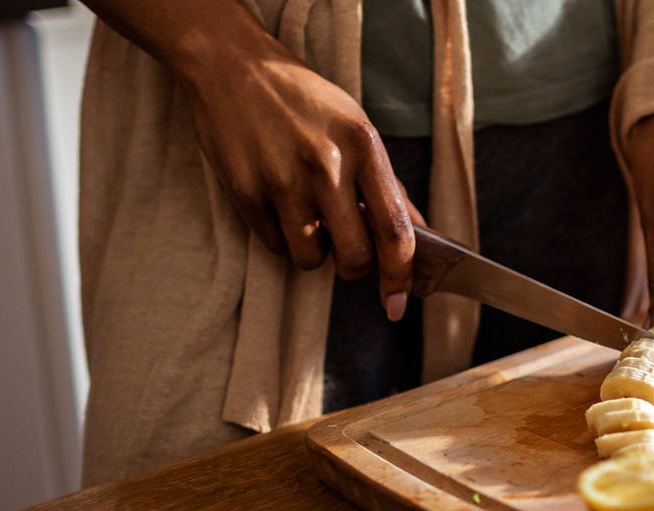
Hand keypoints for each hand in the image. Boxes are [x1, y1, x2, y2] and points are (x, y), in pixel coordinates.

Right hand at [181, 43, 420, 320]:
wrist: (233, 65)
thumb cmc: (303, 100)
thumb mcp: (356, 128)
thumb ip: (388, 184)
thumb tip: (420, 233)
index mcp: (365, 147)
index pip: (396, 231)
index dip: (401, 277)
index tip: (399, 303)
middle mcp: (328, 166)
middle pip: (355, 257)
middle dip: (354, 267)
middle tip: (347, 249)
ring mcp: (284, 180)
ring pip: (311, 259)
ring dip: (314, 254)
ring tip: (308, 220)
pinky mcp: (246, 191)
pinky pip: (274, 245)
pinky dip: (281, 238)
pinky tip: (279, 205)